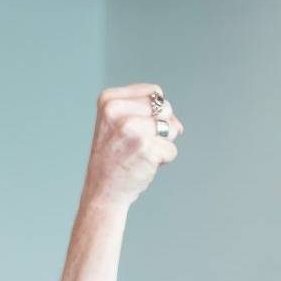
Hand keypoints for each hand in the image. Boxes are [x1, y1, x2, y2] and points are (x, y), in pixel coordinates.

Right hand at [81, 84, 183, 207]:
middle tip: (138, 143)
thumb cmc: (114, 157)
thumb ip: (148, 113)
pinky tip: (144, 164)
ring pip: (172, 128)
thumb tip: (177, 125)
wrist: (103, 189)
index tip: (134, 127)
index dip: (154, 112)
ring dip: (163, 143)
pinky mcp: (146, 148)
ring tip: (141, 152)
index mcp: (109, 100)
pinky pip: (172, 150)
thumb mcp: (119, 123)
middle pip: (166, 107)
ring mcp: (132, 128)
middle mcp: (117, 111)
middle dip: (161, 127)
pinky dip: (164, 160)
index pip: (154, 91)